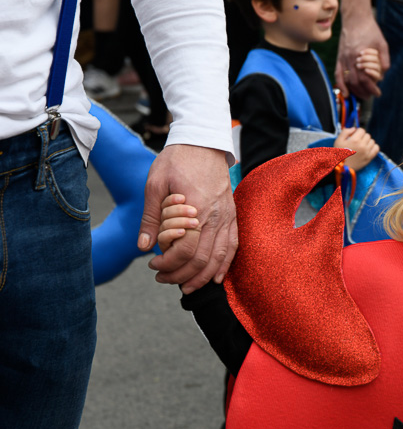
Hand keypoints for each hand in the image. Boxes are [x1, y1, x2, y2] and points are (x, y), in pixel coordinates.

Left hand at [139, 144, 237, 293]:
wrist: (203, 142)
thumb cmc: (177, 160)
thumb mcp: (154, 184)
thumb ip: (151, 218)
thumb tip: (144, 246)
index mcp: (194, 208)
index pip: (184, 250)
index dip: (167, 264)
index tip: (153, 265)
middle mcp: (215, 216)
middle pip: (202, 259)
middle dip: (181, 276)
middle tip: (163, 278)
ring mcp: (227, 216)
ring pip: (219, 257)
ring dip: (203, 276)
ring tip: (187, 286)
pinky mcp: (233, 215)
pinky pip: (233, 246)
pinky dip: (225, 264)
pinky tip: (216, 277)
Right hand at [336, 13, 388, 99]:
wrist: (356, 19)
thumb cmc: (370, 30)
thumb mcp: (382, 44)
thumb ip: (384, 60)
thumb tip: (383, 75)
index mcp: (360, 56)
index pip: (365, 78)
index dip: (371, 88)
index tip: (377, 93)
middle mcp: (350, 58)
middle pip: (356, 82)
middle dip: (364, 92)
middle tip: (371, 96)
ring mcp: (343, 58)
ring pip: (346, 80)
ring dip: (354, 90)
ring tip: (362, 95)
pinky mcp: (339, 57)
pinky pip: (338, 73)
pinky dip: (341, 85)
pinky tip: (345, 93)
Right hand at [336, 127, 379, 170]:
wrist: (341, 167)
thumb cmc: (339, 154)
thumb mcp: (338, 140)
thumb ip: (345, 132)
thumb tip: (354, 128)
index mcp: (355, 140)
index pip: (361, 130)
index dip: (357, 132)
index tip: (354, 135)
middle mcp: (362, 145)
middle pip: (367, 135)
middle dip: (362, 136)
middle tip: (357, 141)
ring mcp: (367, 152)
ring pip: (372, 141)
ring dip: (368, 141)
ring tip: (362, 145)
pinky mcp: (369, 158)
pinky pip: (376, 148)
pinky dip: (373, 147)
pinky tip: (368, 148)